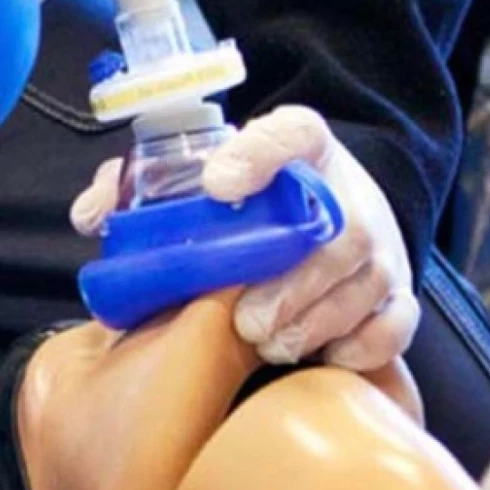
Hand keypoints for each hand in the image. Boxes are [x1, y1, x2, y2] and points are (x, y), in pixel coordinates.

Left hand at [72, 105, 418, 370]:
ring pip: (367, 286)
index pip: (293, 134)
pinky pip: (394, 326)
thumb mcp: (201, 179)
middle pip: (344, 232)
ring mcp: (381, 249)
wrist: (330, 211)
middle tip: (246, 318)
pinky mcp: (397, 294)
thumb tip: (93, 215)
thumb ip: (140, 188)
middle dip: (295, 284)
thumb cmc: (250, 206)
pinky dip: (361, 346)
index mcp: (303, 149)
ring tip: (269, 344)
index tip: (217, 184)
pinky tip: (322, 355)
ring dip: (317, 322)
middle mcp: (351, 194)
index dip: (259, 155)